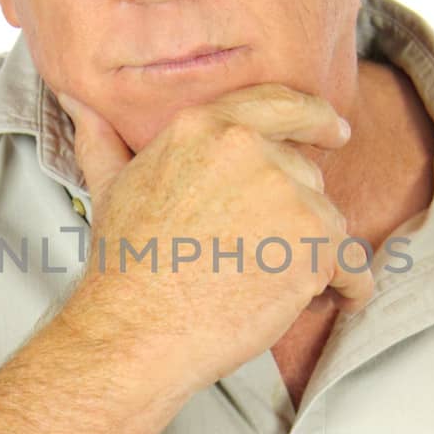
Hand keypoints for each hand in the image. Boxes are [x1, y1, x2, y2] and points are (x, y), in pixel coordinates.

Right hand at [55, 84, 373, 392]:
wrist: (139, 329)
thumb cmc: (124, 267)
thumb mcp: (108, 187)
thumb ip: (104, 140)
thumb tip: (80, 104)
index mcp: (206, 126)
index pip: (280, 104)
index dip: (313, 116)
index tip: (333, 129)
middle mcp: (251, 149)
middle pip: (303, 175)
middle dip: (292, 215)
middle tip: (256, 257)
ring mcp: (287, 194)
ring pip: (327, 220)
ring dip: (312, 254)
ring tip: (270, 286)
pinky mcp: (315, 244)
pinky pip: (352, 265)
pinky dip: (349, 287)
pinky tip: (331, 300)